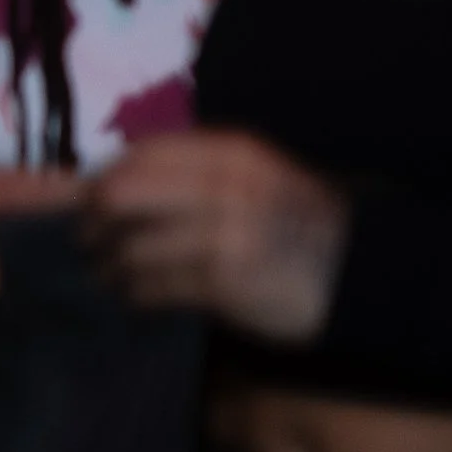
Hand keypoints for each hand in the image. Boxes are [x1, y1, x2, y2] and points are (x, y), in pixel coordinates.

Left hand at [82, 130, 348, 347]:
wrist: (363, 274)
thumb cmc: (295, 226)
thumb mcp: (253, 180)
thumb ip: (193, 175)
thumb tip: (108, 185)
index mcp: (228, 153)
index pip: (137, 155)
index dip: (102, 181)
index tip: (89, 203)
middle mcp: (223, 186)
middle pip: (118, 195)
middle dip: (92, 222)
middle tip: (88, 242)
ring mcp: (224, 234)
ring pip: (129, 247)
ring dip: (109, 267)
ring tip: (109, 275)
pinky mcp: (225, 282)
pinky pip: (153, 287)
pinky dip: (134, 294)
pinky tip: (136, 298)